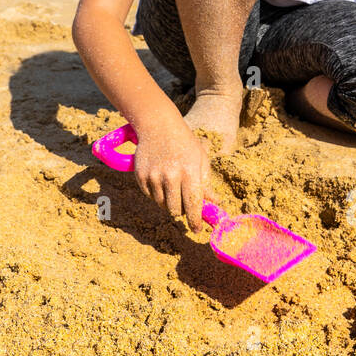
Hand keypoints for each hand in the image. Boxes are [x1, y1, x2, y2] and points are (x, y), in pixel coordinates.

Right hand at [132, 116, 210, 230]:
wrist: (158, 125)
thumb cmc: (184, 142)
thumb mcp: (200, 159)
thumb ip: (206, 184)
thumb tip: (214, 204)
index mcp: (189, 171)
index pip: (193, 204)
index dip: (195, 220)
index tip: (197, 230)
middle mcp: (170, 175)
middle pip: (175, 210)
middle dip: (182, 212)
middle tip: (185, 205)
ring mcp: (153, 176)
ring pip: (162, 204)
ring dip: (168, 202)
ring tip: (172, 187)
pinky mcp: (140, 176)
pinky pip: (149, 196)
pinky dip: (156, 194)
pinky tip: (160, 180)